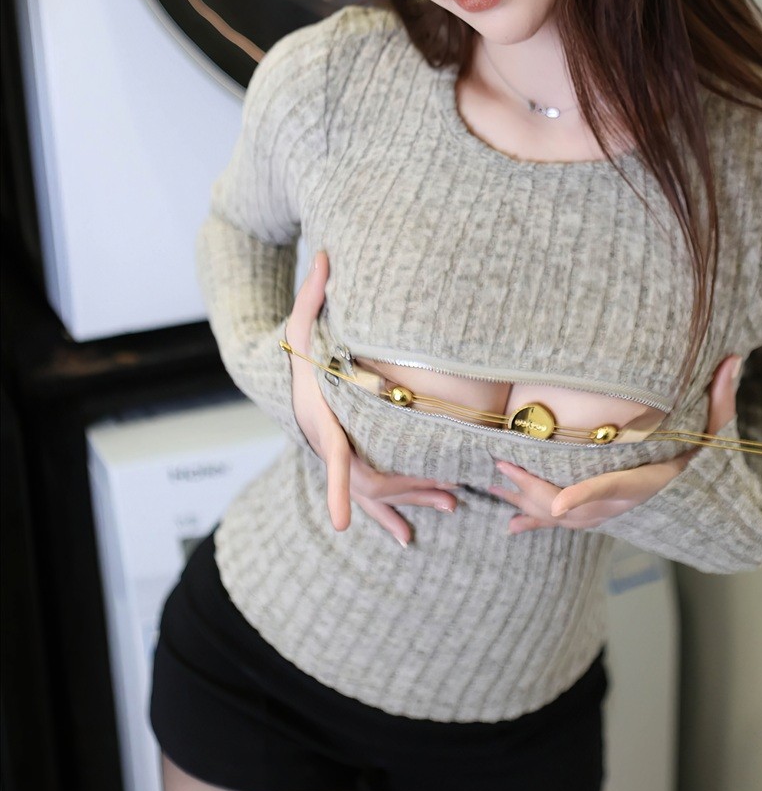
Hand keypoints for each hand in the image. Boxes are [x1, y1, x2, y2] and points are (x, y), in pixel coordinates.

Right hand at [286, 250, 457, 544]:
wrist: (282, 375)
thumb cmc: (295, 348)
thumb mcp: (299, 318)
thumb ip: (312, 291)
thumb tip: (327, 253)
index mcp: (319, 420)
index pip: (329, 458)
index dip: (335, 488)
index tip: (341, 524)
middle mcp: (328, 446)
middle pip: (366, 483)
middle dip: (406, 493)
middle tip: (449, 496)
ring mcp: (337, 460)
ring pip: (373, 495)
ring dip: (410, 503)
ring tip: (451, 507)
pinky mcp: (347, 465)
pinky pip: (369, 499)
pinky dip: (388, 519)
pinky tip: (411, 537)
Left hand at [489, 353, 742, 535]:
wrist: (703, 506)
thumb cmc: (703, 460)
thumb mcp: (718, 432)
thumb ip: (722, 399)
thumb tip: (733, 358)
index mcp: (646, 483)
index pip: (613, 489)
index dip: (584, 498)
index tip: (556, 505)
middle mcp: (624, 505)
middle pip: (573, 506)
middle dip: (534, 489)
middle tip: (502, 465)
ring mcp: (609, 515)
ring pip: (562, 517)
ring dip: (527, 501)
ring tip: (495, 482)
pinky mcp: (601, 518)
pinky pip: (565, 525)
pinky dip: (537, 525)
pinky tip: (510, 526)